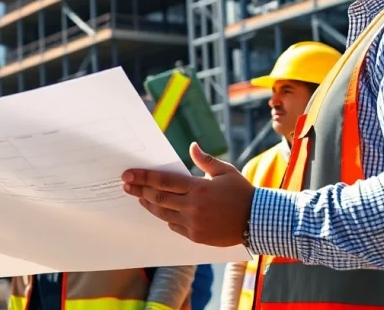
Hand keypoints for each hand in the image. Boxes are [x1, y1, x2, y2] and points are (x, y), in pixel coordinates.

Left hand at [122, 143, 254, 245]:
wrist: (258, 221)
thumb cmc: (242, 193)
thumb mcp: (226, 171)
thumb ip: (205, 160)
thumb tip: (192, 146)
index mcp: (198, 188)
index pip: (163, 181)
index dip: (143, 177)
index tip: (128, 175)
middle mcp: (193, 207)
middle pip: (158, 198)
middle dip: (139, 191)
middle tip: (125, 185)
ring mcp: (193, 224)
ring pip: (163, 214)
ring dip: (149, 205)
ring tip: (139, 198)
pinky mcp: (196, 237)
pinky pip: (175, 226)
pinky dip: (166, 218)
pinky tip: (161, 211)